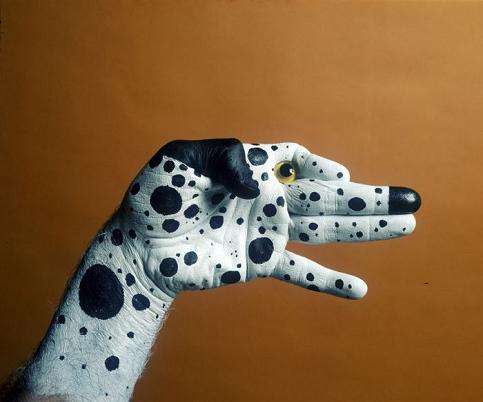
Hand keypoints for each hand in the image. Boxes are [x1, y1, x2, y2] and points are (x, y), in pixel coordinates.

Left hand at [122, 138, 419, 299]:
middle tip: (412, 198)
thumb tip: (263, 182)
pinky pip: (300, 271)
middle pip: (328, 197)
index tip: (338, 176)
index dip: (320, 165)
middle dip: (370, 197)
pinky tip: (360, 290)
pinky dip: (328, 281)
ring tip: (407, 225)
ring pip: (326, 230)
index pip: (297, 160)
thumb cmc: (154, 199)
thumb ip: (224, 156)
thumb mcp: (180, 159)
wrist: (137, 247)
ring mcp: (266, 232)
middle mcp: (266, 199)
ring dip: (366, 230)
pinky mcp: (259, 263)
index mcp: (250, 169)